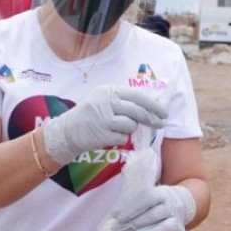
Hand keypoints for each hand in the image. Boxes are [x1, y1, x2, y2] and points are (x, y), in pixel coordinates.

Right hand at [42, 85, 166, 165]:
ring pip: (131, 125)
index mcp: (109, 91)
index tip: (163, 112)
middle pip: (138, 111)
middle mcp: (107, 102)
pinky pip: (123, 138)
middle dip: (152, 119)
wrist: (67, 131)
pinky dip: (120, 139)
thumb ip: (123, 100)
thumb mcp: (103, 99)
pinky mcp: (103, 134)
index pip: (138, 96)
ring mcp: (104, 119)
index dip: (153, 105)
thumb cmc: (89, 115)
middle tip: (159, 124)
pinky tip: (110, 136)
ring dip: (130, 129)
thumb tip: (150, 106)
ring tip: (118, 128)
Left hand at [112, 186, 195, 230]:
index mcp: (160, 193)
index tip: (117, 219)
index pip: (146, 199)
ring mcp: (177, 218)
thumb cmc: (153, 201)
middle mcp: (170, 205)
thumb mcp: (143, 196)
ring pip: (166, 227)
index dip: (131, 209)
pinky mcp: (181, 230)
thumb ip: (126, 205)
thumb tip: (106, 221)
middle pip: (154, 214)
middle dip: (135, 223)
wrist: (180, 199)